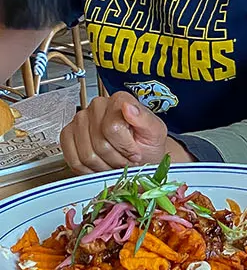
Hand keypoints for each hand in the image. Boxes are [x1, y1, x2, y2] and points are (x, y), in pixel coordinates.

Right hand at [60, 91, 182, 172]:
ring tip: (114, 162)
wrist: (141, 156)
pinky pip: (72, 158)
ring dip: (103, 166)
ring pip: (86, 154)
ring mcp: (80, 119)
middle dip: (115, 159)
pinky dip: (87, 169)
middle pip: (99, 144)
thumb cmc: (148, 144)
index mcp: (119, 100)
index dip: (125, 147)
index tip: (135, 153)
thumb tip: (128, 106)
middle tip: (125, 160)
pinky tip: (100, 165)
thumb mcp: (155, 133)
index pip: (112, 128)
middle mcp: (97, 106)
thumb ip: (144, 119)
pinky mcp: (68, 134)